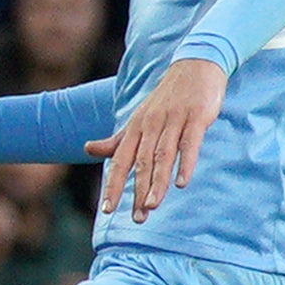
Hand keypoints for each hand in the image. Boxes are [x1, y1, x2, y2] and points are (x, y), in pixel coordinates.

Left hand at [88, 56, 226, 220]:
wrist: (194, 65)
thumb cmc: (165, 98)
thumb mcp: (138, 118)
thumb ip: (116, 140)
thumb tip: (88, 150)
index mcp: (135, 128)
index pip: (120, 161)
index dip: (114, 185)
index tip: (107, 209)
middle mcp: (150, 125)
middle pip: (141, 163)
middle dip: (137, 192)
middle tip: (137, 218)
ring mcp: (173, 121)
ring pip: (162, 156)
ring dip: (157, 182)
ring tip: (152, 206)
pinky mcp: (196, 117)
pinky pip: (189, 143)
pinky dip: (185, 163)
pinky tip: (182, 183)